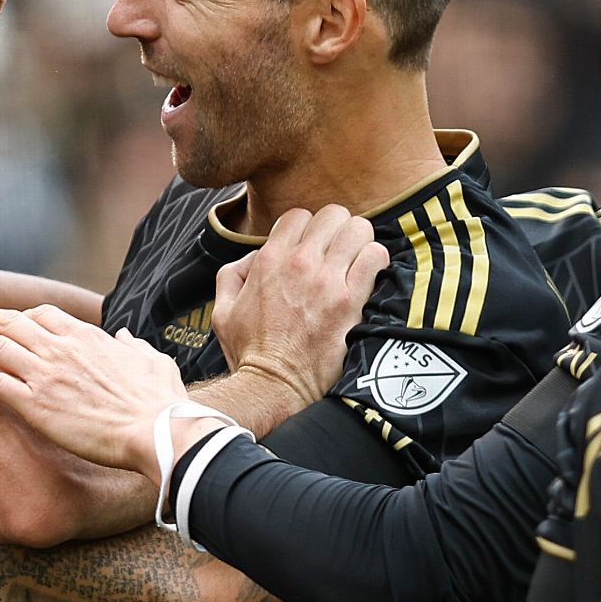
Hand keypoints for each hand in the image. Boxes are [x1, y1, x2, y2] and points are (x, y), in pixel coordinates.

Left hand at [0, 303, 189, 477]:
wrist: (154, 429)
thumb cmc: (158, 399)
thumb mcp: (152, 360)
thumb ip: (134, 347)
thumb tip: (125, 338)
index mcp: (86, 336)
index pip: (42, 314)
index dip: (21, 316)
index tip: (9, 320)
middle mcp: (60, 349)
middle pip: (9, 322)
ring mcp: (45, 374)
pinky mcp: (36, 405)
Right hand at [212, 205, 387, 406]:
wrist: (274, 386)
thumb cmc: (250, 353)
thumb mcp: (224, 310)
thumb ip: (233, 274)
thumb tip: (255, 258)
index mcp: (269, 261)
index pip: (299, 216)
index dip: (308, 228)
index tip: (313, 246)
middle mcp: (298, 263)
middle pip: (333, 215)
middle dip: (338, 229)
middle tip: (339, 250)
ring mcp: (326, 280)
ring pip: (358, 229)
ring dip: (360, 242)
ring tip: (357, 260)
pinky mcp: (350, 301)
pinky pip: (375, 258)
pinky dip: (377, 261)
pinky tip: (370, 274)